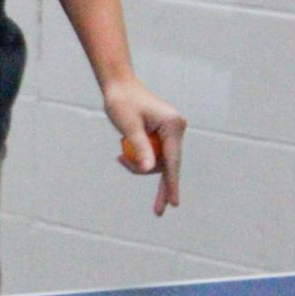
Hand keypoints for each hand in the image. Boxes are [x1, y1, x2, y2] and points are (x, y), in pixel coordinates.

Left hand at [103, 79, 185, 215]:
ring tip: (119, 155)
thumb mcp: (128, 126)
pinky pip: (154, 154)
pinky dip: (139, 158)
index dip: (173, 184)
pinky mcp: (163, 133)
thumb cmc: (121, 101)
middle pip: (167, 165)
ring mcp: (170, 132)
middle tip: (158, 211)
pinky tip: (123, 154)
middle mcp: (176, 129)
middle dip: (154, 181)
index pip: (173, 162)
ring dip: (139, 165)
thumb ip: (139, 148)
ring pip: (159, 162)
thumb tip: (148, 169)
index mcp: (173, 125)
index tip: (174, 203)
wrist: (118, 83)